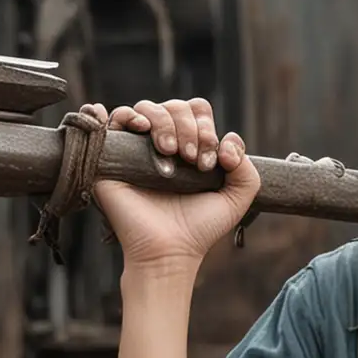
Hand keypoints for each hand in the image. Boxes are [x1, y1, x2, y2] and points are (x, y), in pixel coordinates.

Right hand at [85, 99, 259, 274]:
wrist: (169, 251)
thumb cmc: (199, 228)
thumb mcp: (237, 197)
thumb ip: (246, 167)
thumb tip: (228, 140)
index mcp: (188, 149)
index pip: (197, 113)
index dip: (207, 128)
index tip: (210, 163)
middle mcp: (161, 145)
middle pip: (174, 106)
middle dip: (189, 128)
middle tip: (190, 159)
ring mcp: (135, 150)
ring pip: (148, 108)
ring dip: (165, 123)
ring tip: (169, 151)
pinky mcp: (111, 158)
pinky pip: (115, 118)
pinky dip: (130, 115)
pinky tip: (143, 129)